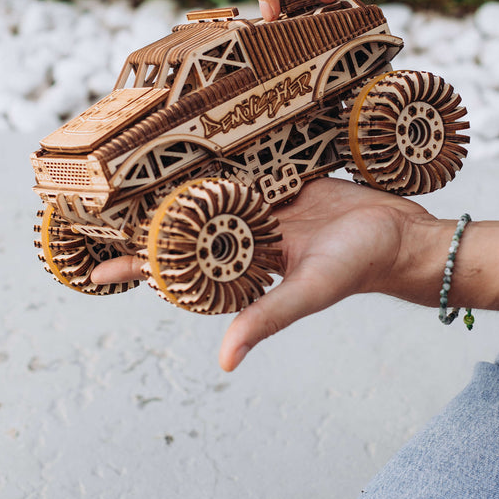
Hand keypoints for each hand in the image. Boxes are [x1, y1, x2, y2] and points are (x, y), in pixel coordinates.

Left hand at [88, 178, 435, 369]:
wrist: (403, 234)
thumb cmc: (358, 268)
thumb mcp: (308, 292)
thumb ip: (266, 318)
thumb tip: (226, 361)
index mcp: (246, 263)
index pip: (180, 267)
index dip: (140, 267)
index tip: (96, 269)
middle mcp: (249, 233)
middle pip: (188, 224)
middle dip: (150, 216)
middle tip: (101, 200)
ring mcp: (267, 202)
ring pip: (213, 190)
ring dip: (181, 180)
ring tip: (137, 163)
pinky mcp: (288, 174)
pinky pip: (249, 162)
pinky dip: (225, 153)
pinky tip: (197, 136)